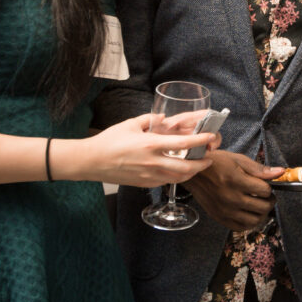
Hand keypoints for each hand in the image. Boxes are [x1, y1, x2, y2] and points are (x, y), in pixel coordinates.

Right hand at [64, 113, 219, 186]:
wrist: (91, 162)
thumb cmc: (109, 141)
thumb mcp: (130, 124)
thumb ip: (149, 119)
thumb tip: (163, 118)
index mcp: (151, 144)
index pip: (183, 144)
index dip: (200, 141)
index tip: (210, 137)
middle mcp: (153, 162)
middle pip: (186, 167)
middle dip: (202, 164)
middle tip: (209, 158)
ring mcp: (149, 175)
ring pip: (178, 178)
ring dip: (192, 173)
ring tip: (198, 166)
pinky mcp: (144, 183)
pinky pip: (166, 182)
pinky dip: (177, 178)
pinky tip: (180, 172)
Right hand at [182, 150, 284, 230]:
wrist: (193, 173)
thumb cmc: (216, 163)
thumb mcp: (238, 159)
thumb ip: (259, 169)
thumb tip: (280, 172)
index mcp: (236, 181)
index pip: (264, 191)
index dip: (269, 187)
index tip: (265, 184)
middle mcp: (231, 198)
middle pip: (263, 207)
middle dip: (270, 201)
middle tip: (266, 196)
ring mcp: (225, 210)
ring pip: (254, 221)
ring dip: (262, 213)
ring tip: (260, 204)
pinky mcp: (220, 218)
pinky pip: (241, 227)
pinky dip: (249, 222)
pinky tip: (249, 212)